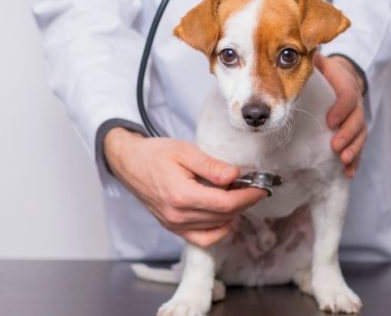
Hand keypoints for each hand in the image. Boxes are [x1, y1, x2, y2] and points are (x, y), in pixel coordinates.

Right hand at [104, 128, 265, 247]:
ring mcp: (175, 225)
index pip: (225, 204)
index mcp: (181, 195)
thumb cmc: (155, 154)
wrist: (129, 164)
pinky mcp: (174, 228)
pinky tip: (224, 214)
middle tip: (253, 187)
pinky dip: (218, 229)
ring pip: (216, 228)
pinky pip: (203, 238)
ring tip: (238, 196)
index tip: (261, 188)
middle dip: (244, 203)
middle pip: (224, 216)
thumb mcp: (185, 151)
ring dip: (233, 214)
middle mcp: (178, 216)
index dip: (248, 197)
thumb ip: (211, 166)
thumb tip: (235, 176)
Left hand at [314, 53, 367, 178]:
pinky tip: (349, 172)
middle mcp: (356, 105)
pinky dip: (356, 160)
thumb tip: (298, 53)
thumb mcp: (322, 64)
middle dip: (347, 134)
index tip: (330, 121)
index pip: (348, 98)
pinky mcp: (356, 133)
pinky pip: (359, 147)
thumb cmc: (329, 74)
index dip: (341, 110)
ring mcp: (358, 120)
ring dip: (354, 149)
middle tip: (335, 146)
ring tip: (343, 161)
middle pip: (357, 120)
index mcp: (347, 87)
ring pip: (361, 135)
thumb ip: (313, 60)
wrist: (345, 78)